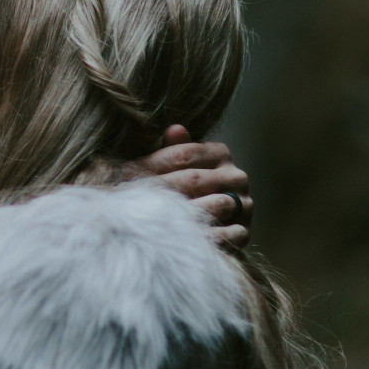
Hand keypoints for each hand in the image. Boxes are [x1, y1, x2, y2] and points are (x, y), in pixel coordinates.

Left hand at [124, 124, 252, 253]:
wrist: (212, 225)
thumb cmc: (186, 190)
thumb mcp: (179, 166)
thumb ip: (174, 149)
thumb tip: (174, 128)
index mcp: (220, 153)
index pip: (183, 154)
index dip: (150, 163)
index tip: (123, 172)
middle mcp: (236, 176)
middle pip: (193, 179)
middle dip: (156, 187)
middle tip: (127, 195)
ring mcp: (244, 205)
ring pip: (211, 205)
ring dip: (179, 213)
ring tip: (148, 217)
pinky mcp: (244, 232)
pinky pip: (225, 234)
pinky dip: (203, 236)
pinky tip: (178, 239)